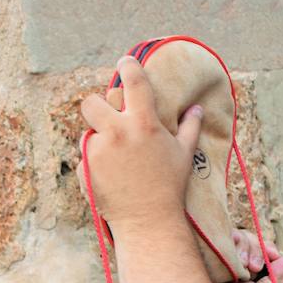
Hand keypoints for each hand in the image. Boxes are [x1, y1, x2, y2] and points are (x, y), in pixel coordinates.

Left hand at [78, 56, 202, 236]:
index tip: (125, 62)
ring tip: (116, 157)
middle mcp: (118, 131)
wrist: (147, 220)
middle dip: (97, 107)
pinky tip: (111, 175)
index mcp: (144, 123)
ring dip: (98, 138)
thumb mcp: (183, 154)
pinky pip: (85, 156)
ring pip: (88, 132)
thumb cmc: (169, 187)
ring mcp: (99, 150)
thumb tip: (197, 109)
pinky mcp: (86, 167)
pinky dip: (94, 161)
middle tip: (108, 118)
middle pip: (91, 102)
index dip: (128, 66)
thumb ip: (189, 128)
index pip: (133, 81)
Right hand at [219, 230, 282, 282]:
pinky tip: (230, 259)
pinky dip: (236, 244)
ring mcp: (225, 249)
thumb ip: (276, 281)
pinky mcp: (214, 243)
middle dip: (260, 252)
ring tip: (240, 267)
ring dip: (248, 250)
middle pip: (258, 240)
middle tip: (254, 268)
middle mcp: (238, 257)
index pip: (266, 250)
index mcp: (250, 269)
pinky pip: (231, 233)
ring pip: (246, 236)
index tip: (273, 255)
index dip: (271, 251)